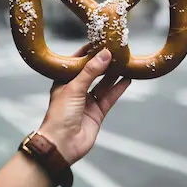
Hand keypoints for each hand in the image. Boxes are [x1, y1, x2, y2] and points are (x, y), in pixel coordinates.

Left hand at [39, 46, 130, 164]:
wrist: (61, 145)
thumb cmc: (59, 115)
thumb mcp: (74, 88)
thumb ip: (90, 71)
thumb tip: (105, 54)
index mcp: (64, 81)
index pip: (77, 62)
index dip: (88, 52)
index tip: (100, 41)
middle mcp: (76, 90)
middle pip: (92, 72)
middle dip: (104, 62)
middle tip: (117, 50)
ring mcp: (87, 101)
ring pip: (103, 84)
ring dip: (113, 74)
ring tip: (125, 61)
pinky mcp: (97, 112)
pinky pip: (110, 97)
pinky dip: (118, 88)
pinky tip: (127, 79)